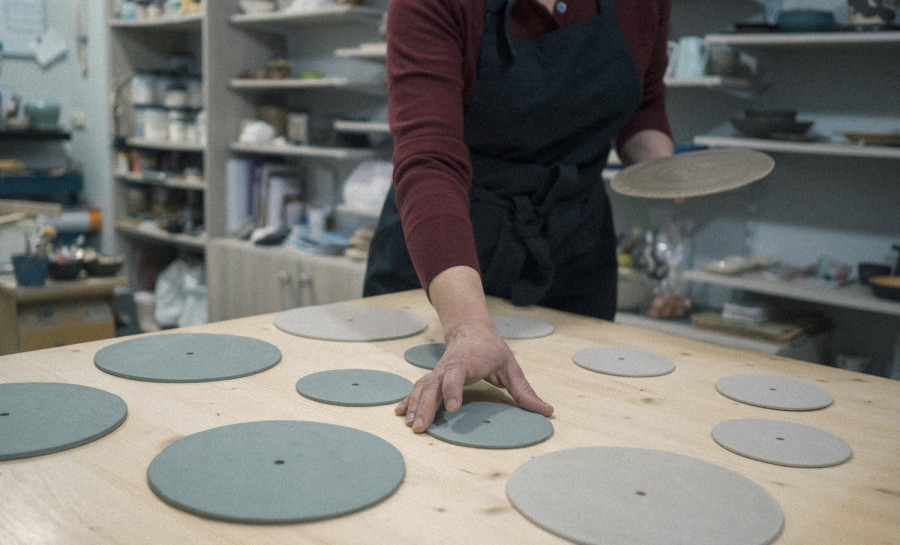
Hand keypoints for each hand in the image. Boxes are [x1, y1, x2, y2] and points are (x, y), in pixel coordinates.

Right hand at [395, 325, 553, 432]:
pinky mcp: (433, 378)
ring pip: (422, 388)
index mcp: (467, 362)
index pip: (456, 375)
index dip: (453, 390)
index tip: (452, 408)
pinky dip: (408, 401)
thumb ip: (525, 392)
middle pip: (433, 385)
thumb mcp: (511, 367)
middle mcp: (448, 368)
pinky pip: (417, 389)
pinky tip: (400, 414)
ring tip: (412, 426)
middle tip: (421, 427)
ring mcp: (438, 373)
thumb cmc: (491, 349)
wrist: (470, 329)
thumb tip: (547, 411)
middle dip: (426, 406)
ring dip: (415, 407)